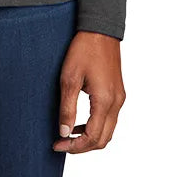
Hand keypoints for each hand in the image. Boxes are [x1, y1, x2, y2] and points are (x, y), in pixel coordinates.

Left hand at [53, 30, 126, 153]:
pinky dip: (96, 126)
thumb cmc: (84, 49)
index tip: (57, 145)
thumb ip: (67, 108)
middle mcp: (116, 103)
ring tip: (69, 135)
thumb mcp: (69, 78)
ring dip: (90, 138)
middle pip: (103, 140)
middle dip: (82, 147)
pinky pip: (109, 119)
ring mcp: (119, 98)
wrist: (100, 29)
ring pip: (108, 131)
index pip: (92, 137)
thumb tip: (64, 132)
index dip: (74, 147)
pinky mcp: (118, 93)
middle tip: (62, 144)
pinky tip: (80, 122)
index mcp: (105, 100)